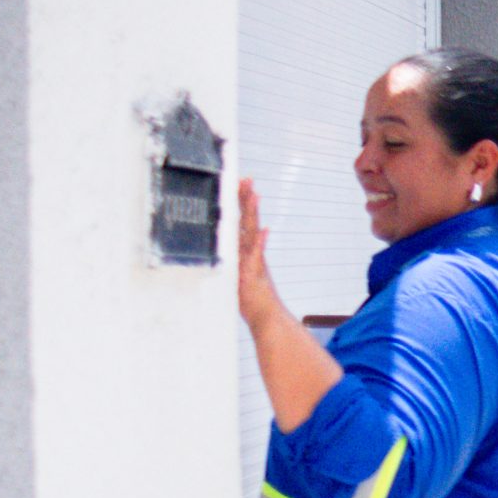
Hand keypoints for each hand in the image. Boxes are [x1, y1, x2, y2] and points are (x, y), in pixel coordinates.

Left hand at [236, 179, 282, 325]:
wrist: (267, 319)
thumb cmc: (253, 301)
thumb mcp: (238, 276)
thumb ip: (237, 261)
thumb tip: (229, 250)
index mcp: (247, 252)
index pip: (242, 223)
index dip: (241, 203)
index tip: (240, 183)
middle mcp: (252, 254)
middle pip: (248, 221)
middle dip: (246, 199)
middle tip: (247, 179)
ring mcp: (254, 263)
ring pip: (252, 234)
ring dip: (253, 214)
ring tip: (254, 195)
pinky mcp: (255, 275)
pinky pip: (257, 257)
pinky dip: (260, 243)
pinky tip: (262, 230)